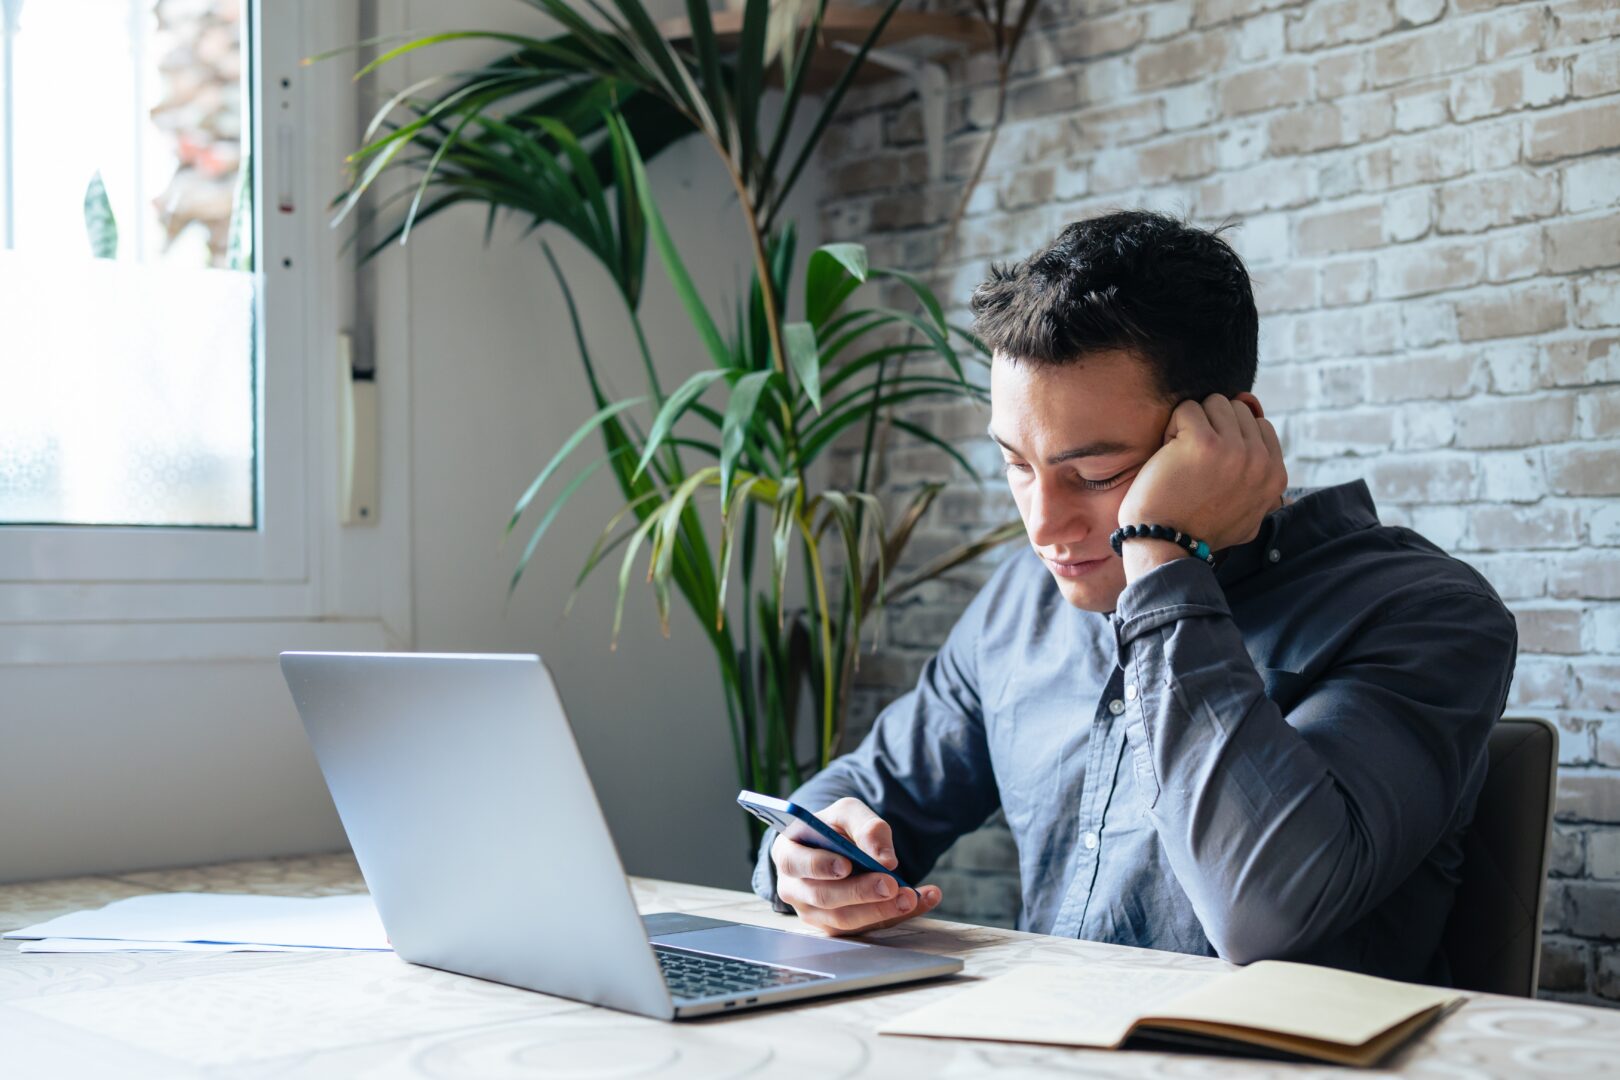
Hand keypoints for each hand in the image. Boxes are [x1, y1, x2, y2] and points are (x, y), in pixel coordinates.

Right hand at [770, 797, 942, 935]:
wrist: (839, 847)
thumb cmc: (836, 829)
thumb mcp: (849, 813)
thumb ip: (866, 827)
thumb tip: (884, 860)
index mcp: (788, 851)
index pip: (794, 862)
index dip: (818, 865)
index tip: (846, 866)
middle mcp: (794, 887)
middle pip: (824, 896)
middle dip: (860, 892)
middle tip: (891, 884)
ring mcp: (812, 912)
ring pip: (844, 919)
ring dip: (881, 911)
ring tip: (911, 896)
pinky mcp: (836, 927)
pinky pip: (865, 928)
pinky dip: (897, 916)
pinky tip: (922, 899)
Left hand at [1116, 393, 1286, 557]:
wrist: (1165, 543)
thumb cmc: (1198, 527)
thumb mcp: (1247, 512)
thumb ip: (1259, 473)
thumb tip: (1257, 411)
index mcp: (1276, 476)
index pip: (1258, 424)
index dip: (1229, 435)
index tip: (1211, 465)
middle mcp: (1261, 461)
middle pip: (1236, 408)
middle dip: (1211, 426)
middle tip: (1194, 462)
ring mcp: (1234, 450)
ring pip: (1213, 403)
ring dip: (1191, 425)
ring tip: (1181, 458)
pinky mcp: (1203, 442)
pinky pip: (1187, 409)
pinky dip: (1171, 428)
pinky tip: (1167, 457)